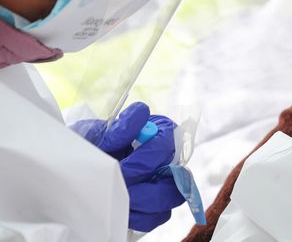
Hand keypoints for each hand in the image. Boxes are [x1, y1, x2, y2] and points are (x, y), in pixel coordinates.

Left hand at [72, 102, 184, 231]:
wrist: (75, 169)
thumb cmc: (89, 146)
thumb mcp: (97, 134)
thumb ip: (120, 127)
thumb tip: (141, 113)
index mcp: (158, 132)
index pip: (167, 142)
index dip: (148, 157)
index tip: (123, 169)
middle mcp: (167, 157)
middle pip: (176, 174)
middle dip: (147, 186)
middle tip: (122, 190)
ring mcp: (164, 182)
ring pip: (171, 197)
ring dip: (144, 203)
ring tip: (120, 200)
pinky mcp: (156, 205)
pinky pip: (158, 216)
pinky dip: (140, 216)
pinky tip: (123, 210)